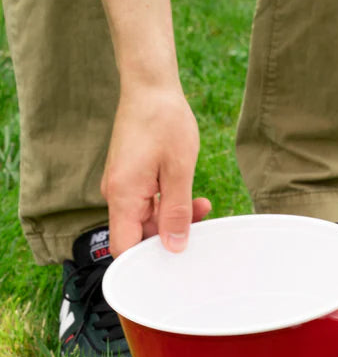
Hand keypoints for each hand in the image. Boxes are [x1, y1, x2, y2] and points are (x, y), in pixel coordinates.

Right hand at [101, 81, 211, 254]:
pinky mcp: (132, 179)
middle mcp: (117, 194)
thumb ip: (176, 213)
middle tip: (201, 228)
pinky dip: (170, 206)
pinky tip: (193, 199)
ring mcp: (123, 186)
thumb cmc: (164, 123)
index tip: (173, 268)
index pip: (124, 248)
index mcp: (122, 195)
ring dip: (175, 220)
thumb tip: (174, 246)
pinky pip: (149, 204)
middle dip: (170, 239)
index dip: (145, 264)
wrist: (151, 88)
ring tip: (202, 206)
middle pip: (138, 236)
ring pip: (147, 221)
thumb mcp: (179, 172)